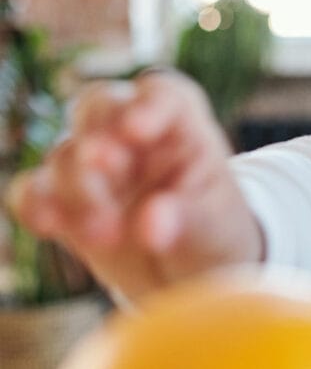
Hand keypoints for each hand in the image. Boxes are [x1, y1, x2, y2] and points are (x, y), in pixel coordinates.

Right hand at [5, 70, 263, 301]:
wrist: (192, 273)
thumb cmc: (215, 235)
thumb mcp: (216, 227)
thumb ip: (187, 220)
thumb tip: (150, 224)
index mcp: (181, 125)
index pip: (162, 94)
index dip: (146, 105)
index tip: (138, 131)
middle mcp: (131, 133)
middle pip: (98, 108)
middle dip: (97, 137)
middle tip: (107, 166)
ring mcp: (94, 164)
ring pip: (66, 152)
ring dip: (76, 187)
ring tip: (105, 234)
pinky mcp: (65, 200)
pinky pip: (36, 191)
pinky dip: (36, 204)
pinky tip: (47, 224)